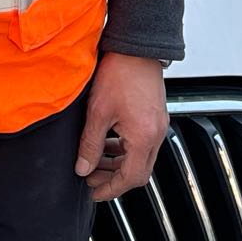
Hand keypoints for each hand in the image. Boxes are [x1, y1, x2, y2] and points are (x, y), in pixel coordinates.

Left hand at [74, 51, 168, 203]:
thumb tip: (83, 168)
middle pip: (139, 172)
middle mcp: (156, 134)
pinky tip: (106, 143)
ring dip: (118, 163)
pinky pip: (142, 142)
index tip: (94, 192)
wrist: (136, 48)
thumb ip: (90, 145)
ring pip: (140, 157)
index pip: (130, 178)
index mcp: (144, 137)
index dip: (111, 189)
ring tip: (95, 162)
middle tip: (91, 178)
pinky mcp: (155, 116)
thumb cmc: (120, 73)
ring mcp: (158, 125)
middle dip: (114, 179)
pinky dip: (124, 148)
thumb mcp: (98, 113)